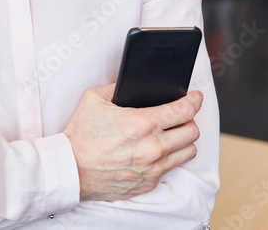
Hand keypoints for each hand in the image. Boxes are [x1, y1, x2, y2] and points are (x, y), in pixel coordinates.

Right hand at [63, 84, 201, 201]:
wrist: (72, 168)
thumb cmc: (81, 134)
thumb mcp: (93, 99)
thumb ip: (117, 87)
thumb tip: (132, 84)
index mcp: (142, 122)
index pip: (184, 110)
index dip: (194, 101)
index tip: (196, 98)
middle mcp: (153, 146)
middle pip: (192, 132)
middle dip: (189, 121)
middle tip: (179, 117)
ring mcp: (153, 167)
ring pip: (188, 152)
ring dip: (183, 142)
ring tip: (171, 136)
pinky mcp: (149, 182)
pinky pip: (171, 168)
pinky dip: (167, 159)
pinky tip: (154, 153)